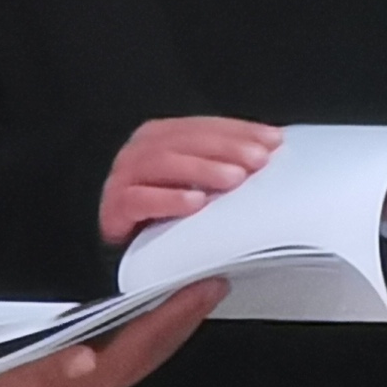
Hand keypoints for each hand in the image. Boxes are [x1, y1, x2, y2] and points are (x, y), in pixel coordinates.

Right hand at [0, 285, 220, 386]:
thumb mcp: (3, 379)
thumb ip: (46, 370)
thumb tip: (85, 359)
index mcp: (83, 384)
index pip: (143, 343)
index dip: (176, 314)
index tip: (204, 287)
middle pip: (153, 353)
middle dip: (184, 320)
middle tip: (212, 288)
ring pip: (142, 359)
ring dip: (168, 330)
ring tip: (188, 303)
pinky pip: (123, 363)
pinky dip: (142, 340)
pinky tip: (140, 328)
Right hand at [97, 116, 284, 251]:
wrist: (125, 259)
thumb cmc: (165, 221)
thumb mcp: (200, 190)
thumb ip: (226, 169)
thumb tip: (269, 153)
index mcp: (161, 140)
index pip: (203, 126)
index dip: (239, 130)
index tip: (272, 140)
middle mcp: (140, 153)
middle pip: (182, 139)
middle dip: (225, 146)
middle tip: (257, 160)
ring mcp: (123, 180)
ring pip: (160, 163)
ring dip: (200, 169)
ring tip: (234, 180)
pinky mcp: (113, 210)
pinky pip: (138, 200)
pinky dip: (168, 199)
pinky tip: (196, 203)